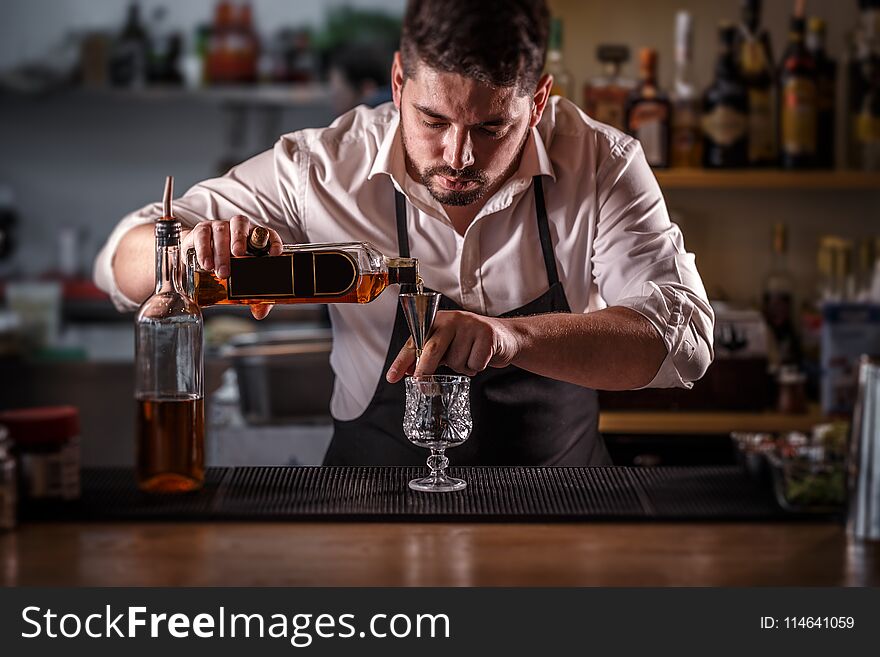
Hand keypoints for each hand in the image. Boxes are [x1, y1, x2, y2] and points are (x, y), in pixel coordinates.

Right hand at [181, 215, 282, 319]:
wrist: (196, 256)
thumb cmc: (226, 265)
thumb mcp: (240, 279)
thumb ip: (253, 296)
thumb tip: (260, 313)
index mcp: (253, 239)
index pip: (267, 233)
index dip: (273, 241)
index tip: (274, 253)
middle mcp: (237, 229)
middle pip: (241, 225)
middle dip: (240, 240)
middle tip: (239, 256)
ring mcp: (219, 227)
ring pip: (221, 231)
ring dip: (221, 251)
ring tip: (222, 271)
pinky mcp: (201, 231)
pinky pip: (203, 235)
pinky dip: (204, 250)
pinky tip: (206, 264)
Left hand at [386, 310, 519, 381]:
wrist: (505, 337)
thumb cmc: (470, 343)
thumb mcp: (447, 346)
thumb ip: (427, 356)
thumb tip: (407, 372)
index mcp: (437, 320)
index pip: (414, 341)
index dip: (402, 361)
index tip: (392, 377)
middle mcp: (452, 319)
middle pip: (433, 348)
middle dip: (425, 369)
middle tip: (421, 384)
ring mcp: (470, 325)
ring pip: (456, 361)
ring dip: (461, 368)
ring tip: (469, 358)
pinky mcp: (487, 335)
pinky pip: (474, 364)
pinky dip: (476, 367)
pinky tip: (481, 357)